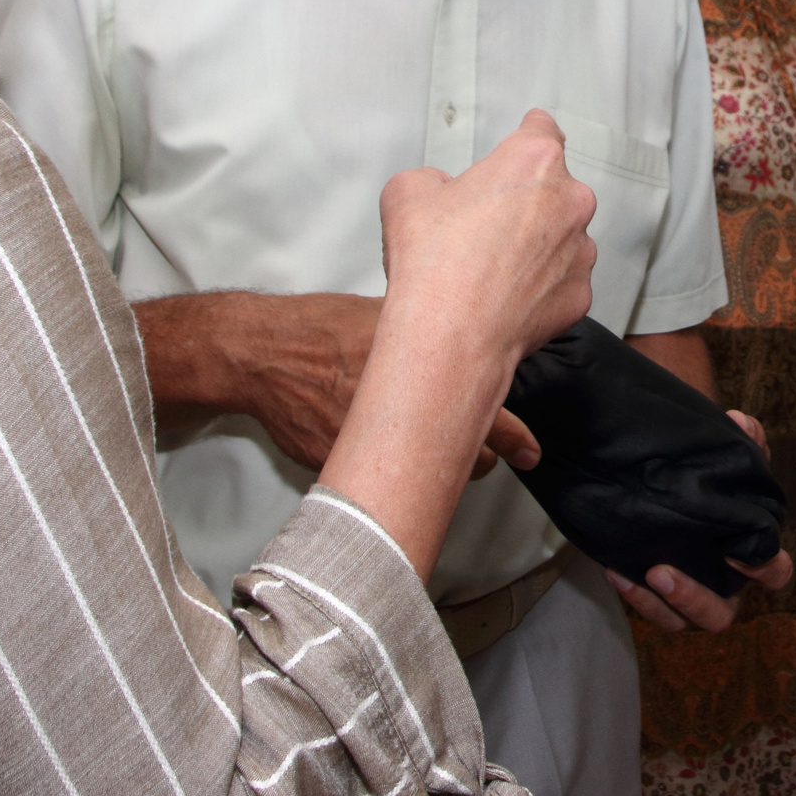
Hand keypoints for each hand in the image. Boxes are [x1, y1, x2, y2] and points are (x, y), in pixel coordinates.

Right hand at [159, 293, 540, 476]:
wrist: (264, 354)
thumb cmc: (324, 329)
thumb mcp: (388, 317)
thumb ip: (430, 334)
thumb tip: (467, 341)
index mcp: (425, 373)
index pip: (489, 415)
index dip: (514, 440)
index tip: (531, 453)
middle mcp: (404, 416)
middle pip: (466, 456)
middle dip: (478, 456)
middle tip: (484, 451)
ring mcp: (374, 446)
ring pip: (427, 476)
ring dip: (437, 469)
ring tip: (434, 454)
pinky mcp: (343, 465)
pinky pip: (381, 478)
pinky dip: (387, 468)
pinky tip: (384, 453)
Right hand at [379, 109, 596, 373]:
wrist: (450, 338)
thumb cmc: (432, 262)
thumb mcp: (406, 192)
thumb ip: (433, 179)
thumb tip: (443, 193)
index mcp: (534, 161)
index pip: (542, 129)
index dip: (530, 131)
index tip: (528, 132)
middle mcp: (571, 201)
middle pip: (552, 189)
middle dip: (525, 201)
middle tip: (483, 225)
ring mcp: (581, 251)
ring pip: (560, 237)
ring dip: (535, 245)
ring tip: (490, 270)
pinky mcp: (580, 295)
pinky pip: (560, 281)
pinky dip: (539, 287)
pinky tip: (504, 299)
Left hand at [605, 408, 795, 631]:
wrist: (672, 476)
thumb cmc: (714, 471)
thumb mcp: (730, 452)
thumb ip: (745, 438)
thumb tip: (741, 423)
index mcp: (751, 554)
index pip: (775, 572)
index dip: (764, 569)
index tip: (737, 552)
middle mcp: (724, 583)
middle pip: (722, 615)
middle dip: (695, 599)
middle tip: (663, 571)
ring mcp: (689, 594)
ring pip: (682, 622)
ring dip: (661, 603)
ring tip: (642, 571)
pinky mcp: (656, 595)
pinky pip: (651, 613)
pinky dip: (635, 597)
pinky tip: (615, 571)